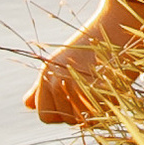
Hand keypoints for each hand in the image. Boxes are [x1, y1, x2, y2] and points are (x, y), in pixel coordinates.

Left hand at [28, 0, 143, 124]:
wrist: (116, 25)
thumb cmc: (89, 44)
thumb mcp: (58, 63)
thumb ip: (41, 87)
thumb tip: (27, 104)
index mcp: (46, 76)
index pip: (44, 115)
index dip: (59, 113)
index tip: (74, 100)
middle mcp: (57, 82)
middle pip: (64, 119)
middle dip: (76, 113)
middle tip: (90, 93)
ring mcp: (77, 86)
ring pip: (81, 120)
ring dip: (91, 111)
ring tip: (99, 90)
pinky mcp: (98, 89)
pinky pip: (97, 114)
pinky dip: (104, 106)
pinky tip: (108, 90)